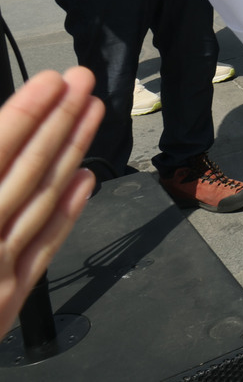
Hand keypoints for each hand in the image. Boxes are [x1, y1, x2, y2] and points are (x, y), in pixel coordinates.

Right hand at [0, 66, 103, 331]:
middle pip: (27, 169)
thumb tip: (6, 137)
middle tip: (86, 80)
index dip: (26, 112)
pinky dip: (67, 210)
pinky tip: (87, 179)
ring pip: (43, 201)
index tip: (53, 80)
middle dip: (59, 120)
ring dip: (72, 152)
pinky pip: (44, 245)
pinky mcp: (6, 301)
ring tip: (93, 113)